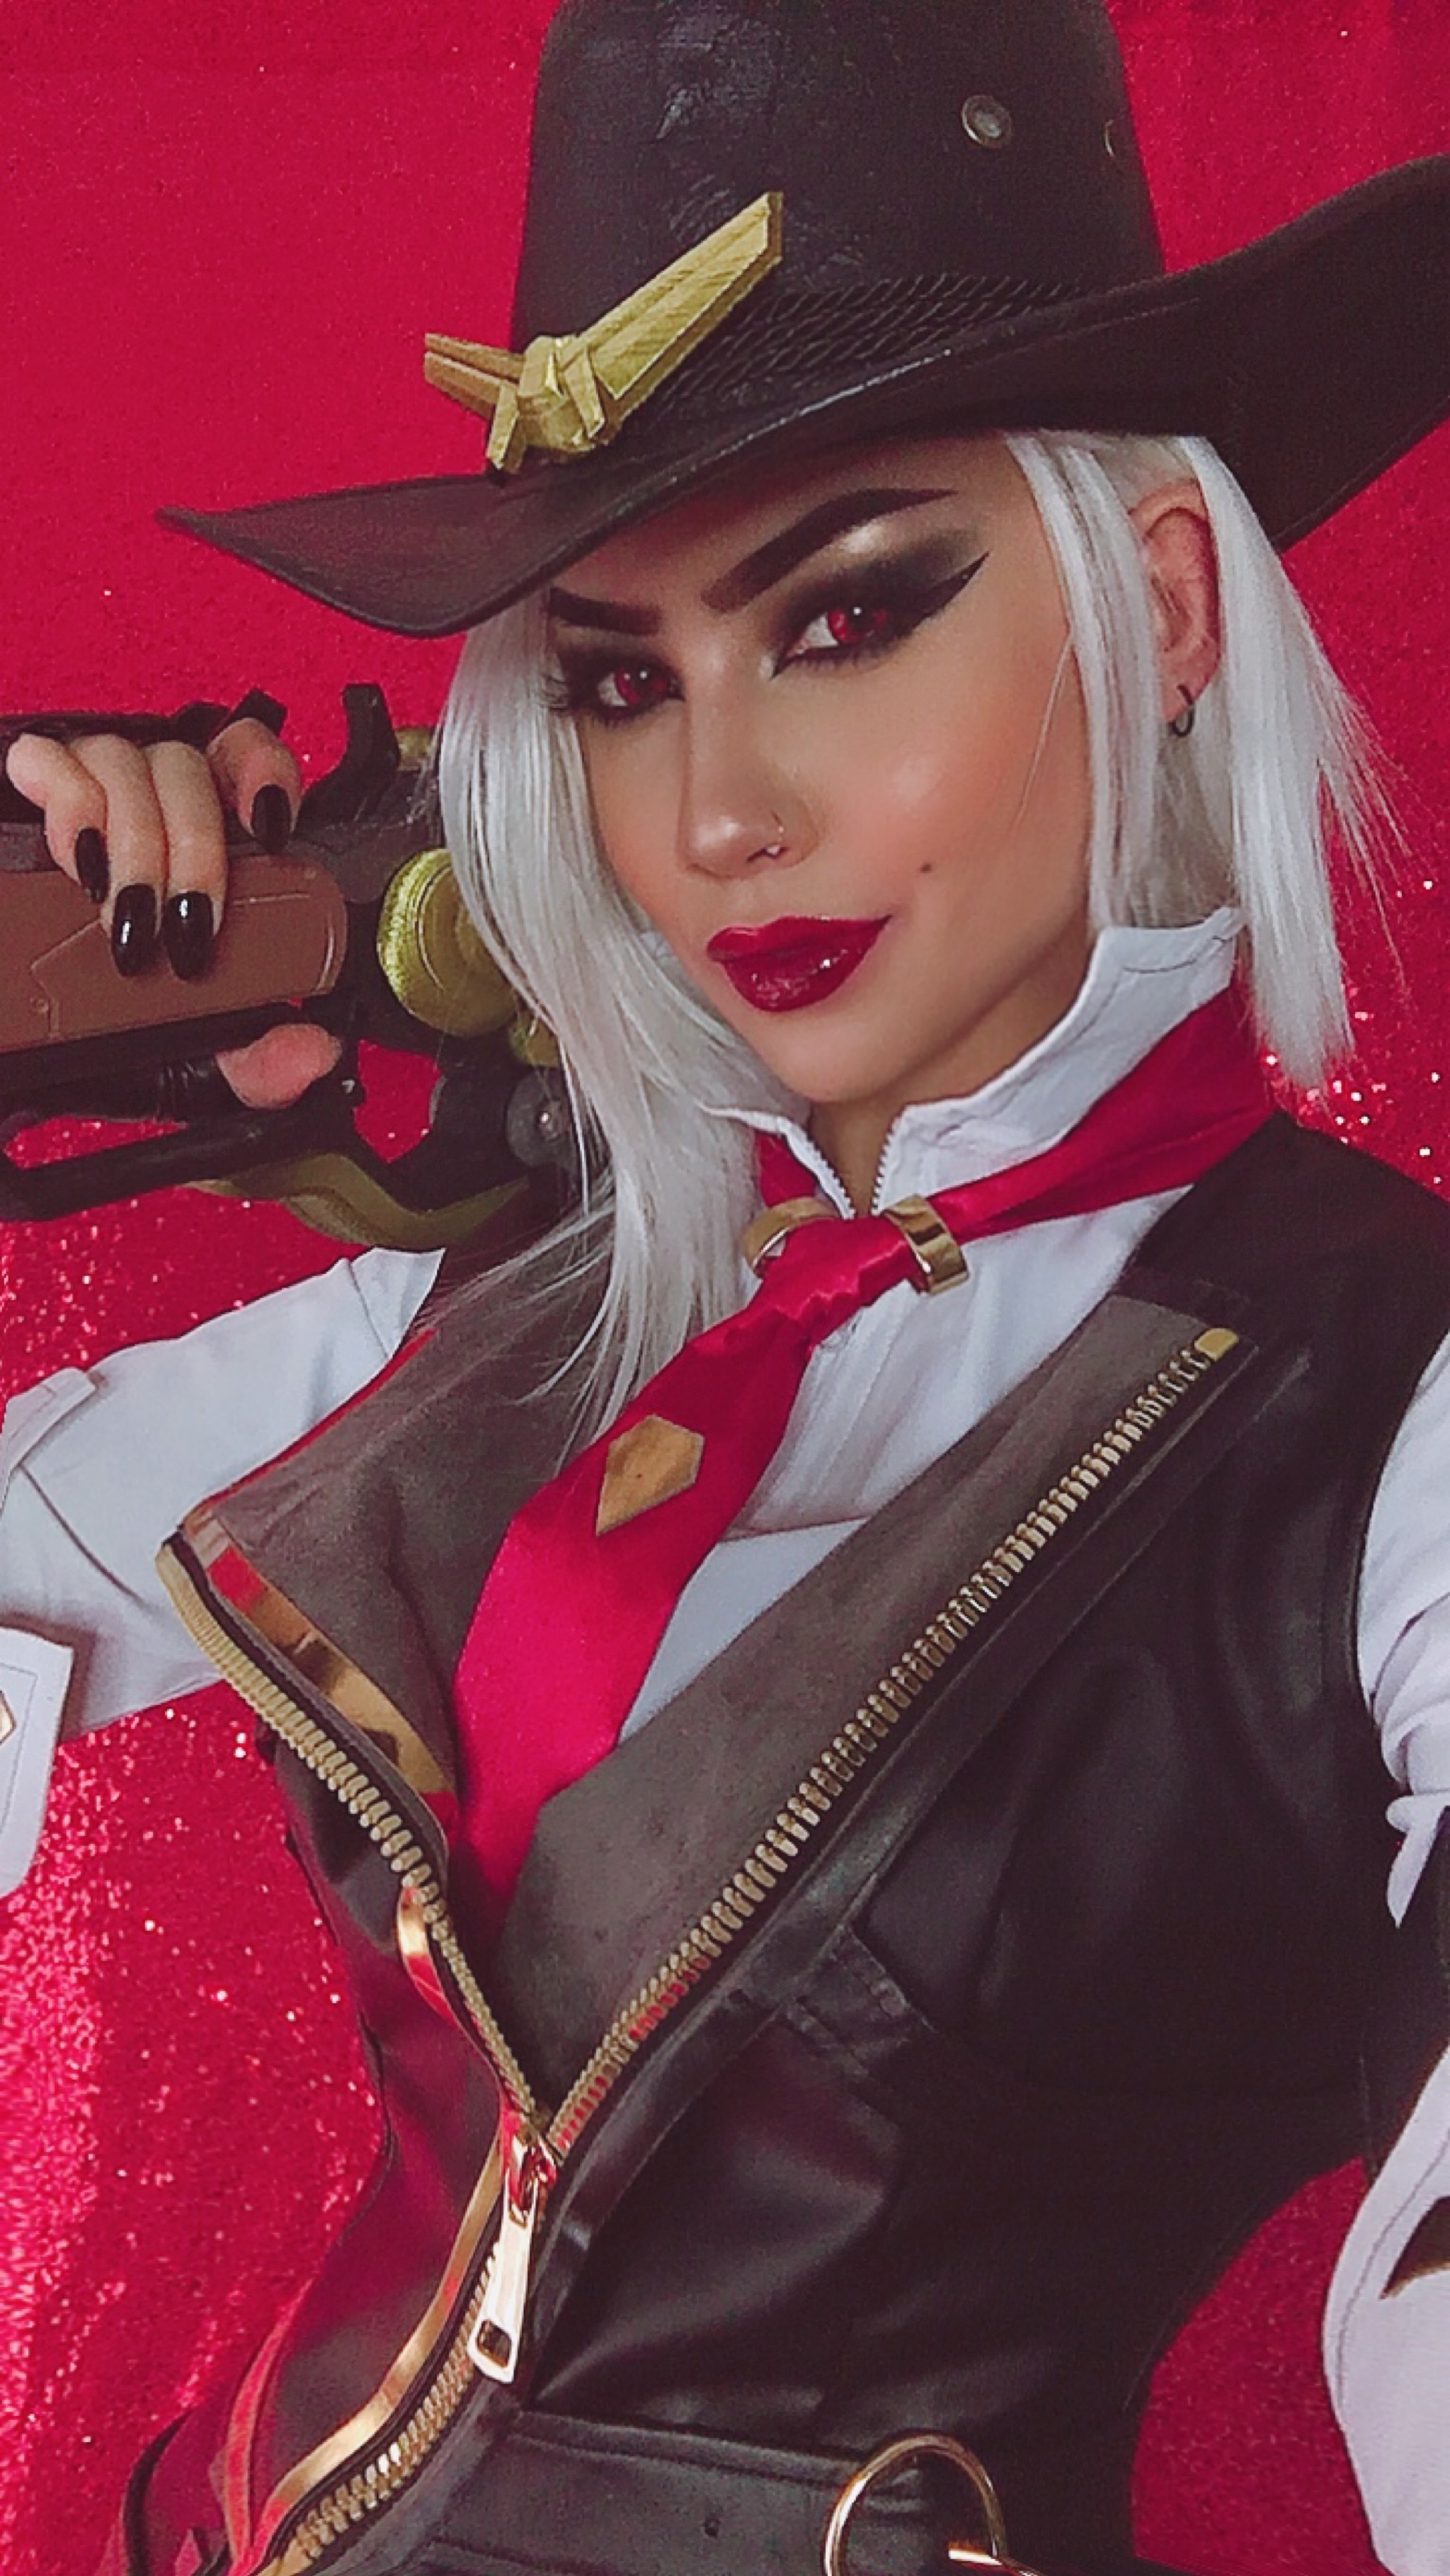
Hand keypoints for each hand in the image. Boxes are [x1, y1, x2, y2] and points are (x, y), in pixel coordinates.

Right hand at [2, 718, 339, 1108]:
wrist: (21, 1036)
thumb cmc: (105, 1026)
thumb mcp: (187, 1057)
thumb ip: (257, 1065)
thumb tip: (314, 1052)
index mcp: (201, 836)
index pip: (245, 755)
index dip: (264, 772)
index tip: (273, 832)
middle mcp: (147, 798)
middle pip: (186, 768)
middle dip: (195, 849)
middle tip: (182, 928)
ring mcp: (83, 788)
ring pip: (123, 759)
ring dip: (134, 841)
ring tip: (123, 916)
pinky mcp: (26, 788)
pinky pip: (45, 758)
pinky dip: (68, 803)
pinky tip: (79, 860)